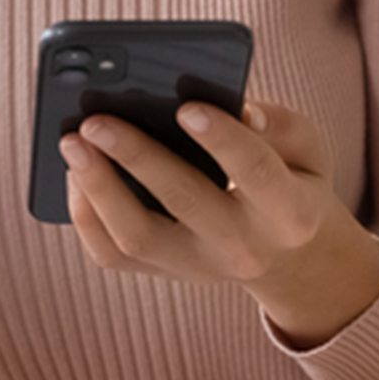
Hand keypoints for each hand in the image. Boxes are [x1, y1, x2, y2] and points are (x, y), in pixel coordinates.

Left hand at [60, 98, 378, 347]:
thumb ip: (280, 124)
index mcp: (289, 212)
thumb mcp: (307, 149)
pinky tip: (73, 174)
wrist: (289, 258)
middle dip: (137, 156)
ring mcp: (198, 267)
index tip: (185, 107)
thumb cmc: (292, 180)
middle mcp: (242, 247)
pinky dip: (86, 216)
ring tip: (71, 142)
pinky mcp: (164, 273)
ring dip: (99, 187)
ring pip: (137, 237)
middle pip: (184, 202)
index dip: (222, 139)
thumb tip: (239, 108)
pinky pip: (113, 255)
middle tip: (96, 120)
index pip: (256, 172)